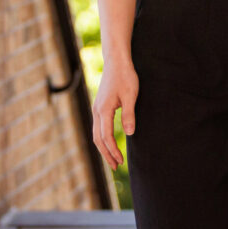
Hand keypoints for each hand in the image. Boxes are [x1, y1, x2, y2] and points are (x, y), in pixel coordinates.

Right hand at [91, 55, 136, 170]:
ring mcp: (96, 109)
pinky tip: (109, 143)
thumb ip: (129, 115)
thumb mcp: (131, 96)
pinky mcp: (99, 107)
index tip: (121, 161)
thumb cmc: (125, 77)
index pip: (106, 137)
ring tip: (113, 159)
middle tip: (116, 167)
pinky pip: (98, 127)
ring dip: (104, 148)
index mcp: (103, 110)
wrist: (116, 61)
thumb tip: (129, 134)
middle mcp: (97, 111)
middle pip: (98, 139)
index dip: (113, 151)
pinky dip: (103, 139)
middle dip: (106, 154)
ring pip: (96, 134)